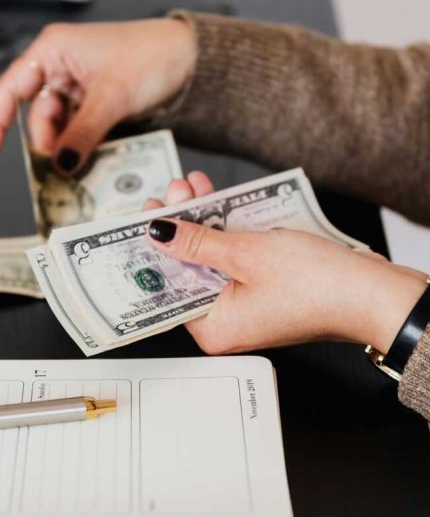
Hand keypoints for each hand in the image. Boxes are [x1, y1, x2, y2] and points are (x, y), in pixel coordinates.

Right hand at [0, 18, 195, 176]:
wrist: (191, 60)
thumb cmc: (151, 57)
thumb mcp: (110, 98)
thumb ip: (81, 134)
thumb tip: (61, 165)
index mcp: (53, 51)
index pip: (11, 89)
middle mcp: (60, 67)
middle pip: (38, 116)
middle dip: (48, 145)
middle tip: (59, 173)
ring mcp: (78, 88)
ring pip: (60, 128)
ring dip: (68, 150)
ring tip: (80, 170)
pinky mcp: (95, 104)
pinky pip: (79, 131)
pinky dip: (83, 147)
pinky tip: (90, 161)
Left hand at [144, 173, 427, 353]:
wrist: (374, 292)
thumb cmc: (316, 284)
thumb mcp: (243, 254)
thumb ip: (195, 242)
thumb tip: (159, 233)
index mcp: (211, 328)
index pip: (165, 287)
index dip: (151, 250)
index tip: (141, 221)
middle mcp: (224, 323)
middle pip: (186, 269)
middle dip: (177, 227)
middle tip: (169, 196)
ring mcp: (244, 306)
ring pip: (209, 260)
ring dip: (200, 222)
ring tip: (190, 188)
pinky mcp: (262, 290)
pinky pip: (232, 260)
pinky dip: (225, 232)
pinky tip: (216, 201)